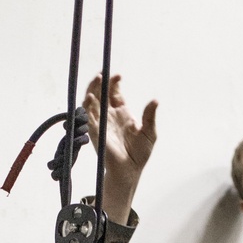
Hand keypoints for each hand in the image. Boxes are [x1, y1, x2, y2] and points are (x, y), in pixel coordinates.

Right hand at [84, 73, 156, 223]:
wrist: (131, 170)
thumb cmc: (140, 153)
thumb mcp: (149, 133)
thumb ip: (150, 116)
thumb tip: (155, 100)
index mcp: (121, 112)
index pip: (114, 92)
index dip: (114, 82)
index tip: (118, 76)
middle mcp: (109, 115)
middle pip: (100, 93)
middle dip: (100, 81)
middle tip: (103, 73)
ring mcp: (101, 123)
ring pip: (92, 101)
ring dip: (92, 89)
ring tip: (97, 78)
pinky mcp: (95, 132)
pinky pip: (88, 117)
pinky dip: (87, 106)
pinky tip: (90, 97)